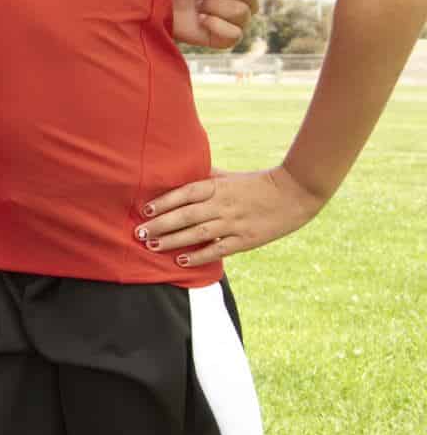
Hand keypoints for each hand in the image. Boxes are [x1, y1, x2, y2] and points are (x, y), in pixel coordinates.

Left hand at [134, 164, 322, 267]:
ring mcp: (234, 223)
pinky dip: (199, 256)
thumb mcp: (229, 176)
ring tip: (152, 246)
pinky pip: (218, 249)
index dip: (164, 201)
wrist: (295, 193)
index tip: (145, 209)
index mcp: (217, 187)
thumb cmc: (257, 183)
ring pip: (197, 233)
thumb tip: (181, 173)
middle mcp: (222, 205)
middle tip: (139, 233)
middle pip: (185, 215)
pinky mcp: (246, 240)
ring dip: (173, 241)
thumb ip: (205, 176)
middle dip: (160, 225)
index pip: (184, 193)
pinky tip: (181, 261)